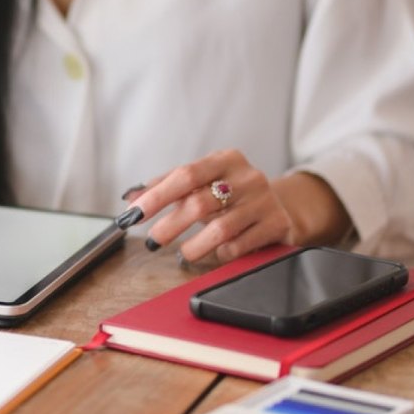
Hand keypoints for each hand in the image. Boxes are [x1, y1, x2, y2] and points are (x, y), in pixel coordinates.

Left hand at [121, 149, 293, 262]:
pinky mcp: (276, 225)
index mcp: (226, 159)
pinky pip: (239, 246)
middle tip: (153, 241)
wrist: (282, 207)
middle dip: (171, 225)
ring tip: (183, 253)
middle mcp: (248, 177)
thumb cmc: (232, 195)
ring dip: (195, 246)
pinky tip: (216, 253)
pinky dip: (221, 253)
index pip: (186, 174)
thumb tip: (130, 199)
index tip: (133, 214)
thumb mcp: (204, 183)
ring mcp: (264, 201)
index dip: (157, 196)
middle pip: (200, 203)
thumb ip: (167, 187)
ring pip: (221, 229)